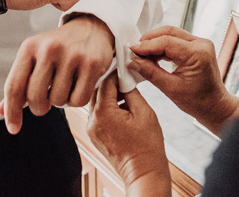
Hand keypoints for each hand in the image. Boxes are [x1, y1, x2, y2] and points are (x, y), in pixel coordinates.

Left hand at [0, 14, 113, 133]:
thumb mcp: (34, 58)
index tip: (13, 129)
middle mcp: (48, 48)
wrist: (91, 27)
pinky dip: (77, 100)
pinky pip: (79, 100)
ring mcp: (71, 55)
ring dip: (61, 101)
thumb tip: (0, 111)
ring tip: (66, 85)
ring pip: (58, 101)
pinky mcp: (92, 63)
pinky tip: (79, 85)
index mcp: (29, 47)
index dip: (11, 111)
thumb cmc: (58, 48)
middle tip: (46, 101)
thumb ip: (19, 84)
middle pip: (34, 98)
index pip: (14, 86)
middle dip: (39, 107)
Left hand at [88, 74, 170, 196]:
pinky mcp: (95, 135)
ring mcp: (92, 129)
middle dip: (110, 83)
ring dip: (108, 95)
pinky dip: (106, 107)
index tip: (123, 67)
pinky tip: (120, 108)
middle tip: (125, 78)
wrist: (143, 170)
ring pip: (96, 102)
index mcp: (104, 113)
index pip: (105, 83)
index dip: (115, 73)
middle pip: (97, 91)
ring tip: (124, 94)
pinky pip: (97, 114)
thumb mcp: (144, 112)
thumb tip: (125, 78)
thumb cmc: (147, 145)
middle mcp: (93, 121)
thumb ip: (131, 91)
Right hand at [128, 25, 238, 135]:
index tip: (131, 49)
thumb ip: (150, 72)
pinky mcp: (197, 46)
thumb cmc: (197, 101)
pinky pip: (176, 40)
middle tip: (134, 50)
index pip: (166, 42)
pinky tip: (152, 55)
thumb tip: (132, 61)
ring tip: (141, 54)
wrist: (214, 106)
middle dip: (149, 40)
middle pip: (168, 32)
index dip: (146, 45)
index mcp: (197, 54)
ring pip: (171, 34)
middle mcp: (201, 44)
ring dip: (155, 42)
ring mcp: (200, 43)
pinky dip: (163, 46)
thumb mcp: (170, 88)